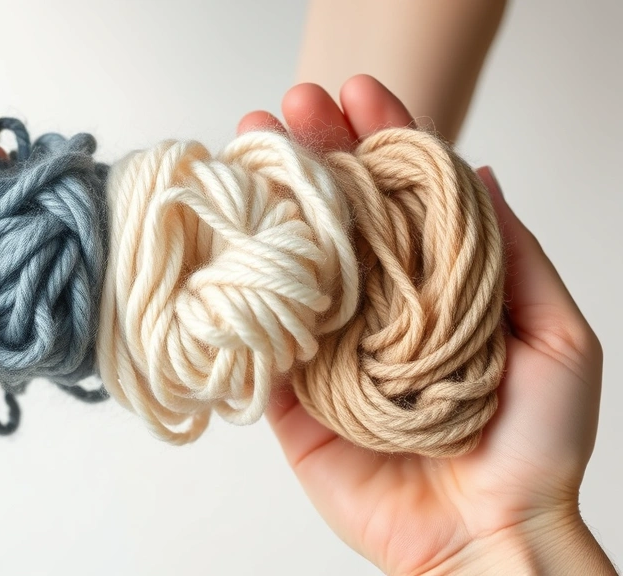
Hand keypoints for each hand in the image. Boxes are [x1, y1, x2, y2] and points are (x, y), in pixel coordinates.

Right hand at [238, 76, 613, 574]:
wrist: (483, 535)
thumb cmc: (536, 442)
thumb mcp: (555, 336)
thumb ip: (512, 256)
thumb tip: (481, 173)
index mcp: (438, 282)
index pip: (405, 194)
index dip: (382, 136)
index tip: (356, 90)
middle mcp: (380, 303)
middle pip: (340, 212)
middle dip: (313, 152)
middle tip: (287, 105)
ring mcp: (331, 343)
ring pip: (293, 259)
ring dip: (267, 200)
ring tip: (244, 148)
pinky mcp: (291, 391)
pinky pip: (260, 335)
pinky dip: (237, 287)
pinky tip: (222, 235)